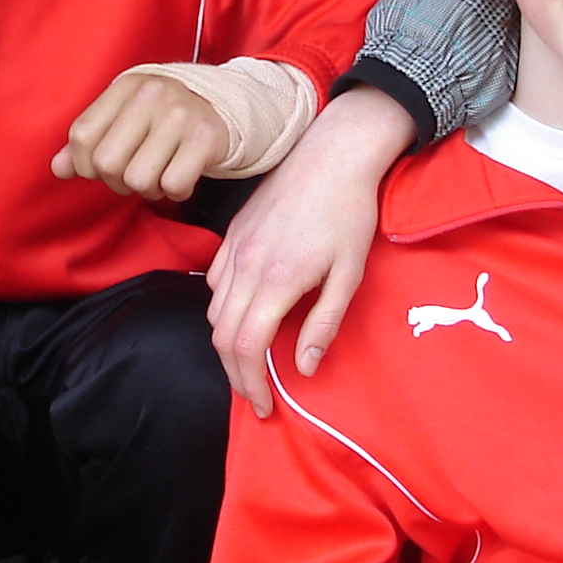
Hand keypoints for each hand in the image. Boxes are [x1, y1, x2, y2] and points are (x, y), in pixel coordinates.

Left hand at [54, 72, 232, 200]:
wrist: (225, 108)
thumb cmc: (164, 118)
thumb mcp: (125, 118)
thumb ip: (89, 142)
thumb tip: (58, 168)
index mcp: (126, 87)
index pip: (82, 136)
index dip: (85, 164)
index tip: (102, 169)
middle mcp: (151, 95)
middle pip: (107, 162)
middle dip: (117, 181)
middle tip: (136, 173)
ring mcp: (180, 115)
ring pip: (138, 179)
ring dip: (148, 189)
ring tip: (160, 173)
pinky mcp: (206, 137)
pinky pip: (173, 185)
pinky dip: (175, 191)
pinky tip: (181, 176)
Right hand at [205, 87, 412, 414]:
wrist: (332, 156)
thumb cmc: (349, 213)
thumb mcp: (350, 273)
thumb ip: (325, 322)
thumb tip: (304, 366)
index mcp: (277, 279)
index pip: (247, 347)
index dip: (251, 384)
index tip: (265, 405)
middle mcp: (246, 266)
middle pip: (222, 337)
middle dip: (235, 375)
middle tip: (256, 396)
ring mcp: (235, 249)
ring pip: (213, 312)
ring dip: (227, 346)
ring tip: (249, 364)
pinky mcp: (232, 235)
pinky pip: (214, 283)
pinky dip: (222, 311)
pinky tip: (243, 318)